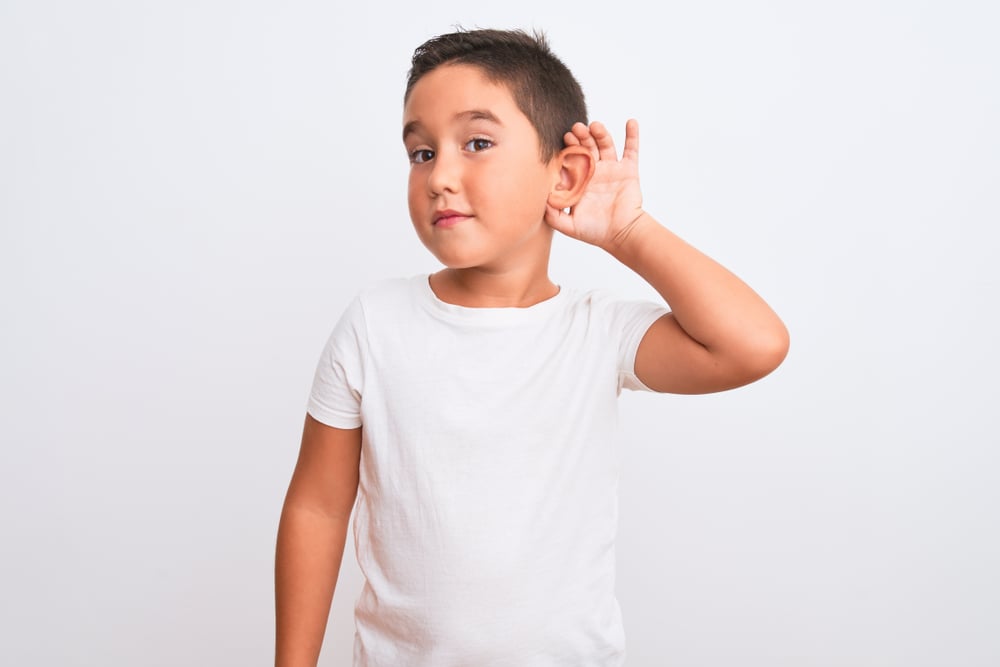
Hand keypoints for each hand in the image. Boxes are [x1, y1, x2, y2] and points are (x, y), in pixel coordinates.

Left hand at [545, 119, 645, 250]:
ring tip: (595, 126)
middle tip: (575, 129)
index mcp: (579, 181)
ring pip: (605, 144)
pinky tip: (630, 122)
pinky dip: (632, 135)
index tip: (564, 140)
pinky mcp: (628, 170)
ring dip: (600, 133)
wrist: (622, 235)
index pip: (570, 160)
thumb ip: (552, 215)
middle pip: (586, 147)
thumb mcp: (568, 226)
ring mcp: (612, 170)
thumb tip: (539, 200)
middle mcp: (594, 172)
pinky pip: (631, 149)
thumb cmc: (596, 232)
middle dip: (581, 137)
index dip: (567, 149)